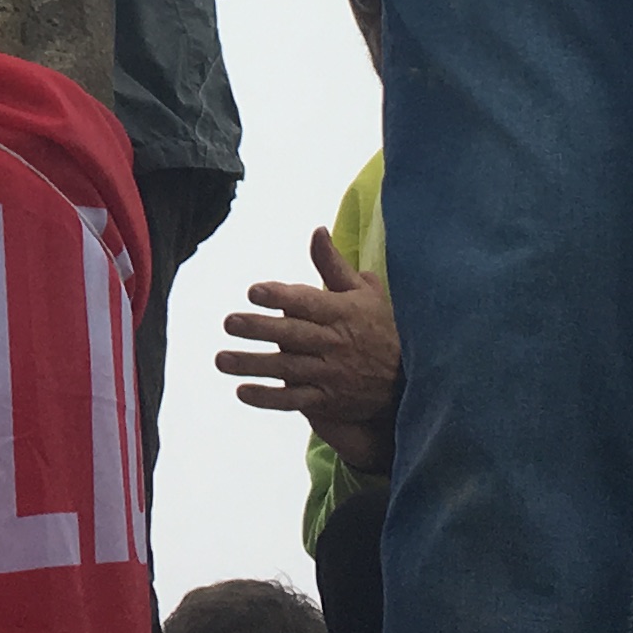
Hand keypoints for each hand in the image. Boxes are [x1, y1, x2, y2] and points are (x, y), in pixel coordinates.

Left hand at [217, 228, 400, 477]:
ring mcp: (331, 374)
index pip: (306, 302)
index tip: (253, 291)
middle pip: (292, 334)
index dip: (280, 296)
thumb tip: (317, 231)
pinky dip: (270, 398)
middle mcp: (334, 343)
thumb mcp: (365, 293)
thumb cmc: (380, 328)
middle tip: (228, 322)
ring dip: (254, 365)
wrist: (410, 380)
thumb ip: (334, 265)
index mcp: (341, 313)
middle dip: (259, 329)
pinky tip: (243, 392)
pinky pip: (295, 401)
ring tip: (222, 360)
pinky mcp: (329, 400)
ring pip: (288, 369)